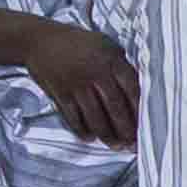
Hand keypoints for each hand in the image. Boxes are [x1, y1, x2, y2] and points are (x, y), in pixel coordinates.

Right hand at [18, 19, 141, 148]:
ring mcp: (77, 84)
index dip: (139, 109)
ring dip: (107, 134)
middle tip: (132, 144)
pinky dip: (82, 130)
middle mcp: (96, 73)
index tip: (146, 124)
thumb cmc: (77, 43)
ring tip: (115, 145)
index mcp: (111, 59)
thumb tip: (136, 87)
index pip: (131, 88)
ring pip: (96, 116)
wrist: (40, 40)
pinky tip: (90, 138)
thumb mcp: (104, 44)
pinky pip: (74, 117)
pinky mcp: (61, 93)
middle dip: (125, 129)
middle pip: (115, 107)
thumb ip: (120, 63)